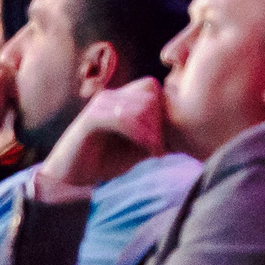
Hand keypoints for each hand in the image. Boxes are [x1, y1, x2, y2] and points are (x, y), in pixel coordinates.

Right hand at [38, 78, 167, 195]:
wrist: (72, 177)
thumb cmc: (109, 160)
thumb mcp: (143, 146)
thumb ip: (162, 133)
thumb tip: (192, 131)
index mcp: (123, 98)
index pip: (155, 88)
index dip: (165, 111)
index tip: (169, 139)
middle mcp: (112, 96)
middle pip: (151, 93)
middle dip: (161, 121)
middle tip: (162, 147)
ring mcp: (100, 105)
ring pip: (140, 105)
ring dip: (153, 130)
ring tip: (155, 151)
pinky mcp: (90, 119)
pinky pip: (123, 118)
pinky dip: (140, 134)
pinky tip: (147, 149)